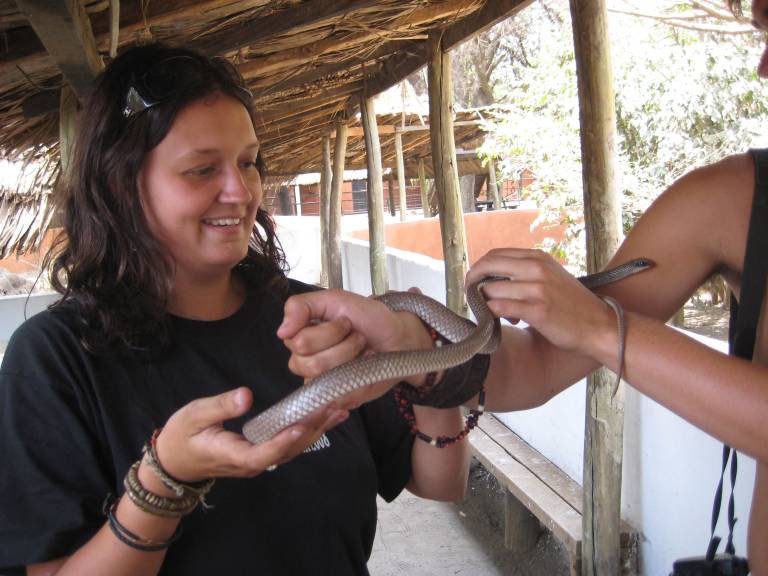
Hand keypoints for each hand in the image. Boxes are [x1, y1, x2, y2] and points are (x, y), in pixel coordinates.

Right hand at [154, 387, 348, 481]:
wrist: (175, 462)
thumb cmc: (182, 436)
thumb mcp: (194, 415)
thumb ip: (220, 406)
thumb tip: (246, 395)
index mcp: (232, 455)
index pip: (261, 454)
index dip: (282, 442)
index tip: (300, 426)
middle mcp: (250, 463)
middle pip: (286, 452)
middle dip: (312, 431)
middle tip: (334, 408)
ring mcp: (257, 461)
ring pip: (292, 450)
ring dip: (316, 431)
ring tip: (338, 411)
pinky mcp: (262, 454)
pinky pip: (288, 446)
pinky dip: (308, 431)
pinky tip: (324, 417)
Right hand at [278, 288, 435, 407]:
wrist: (400, 337)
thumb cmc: (369, 318)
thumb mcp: (336, 299)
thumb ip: (302, 306)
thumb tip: (281, 331)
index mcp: (300, 337)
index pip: (297, 342)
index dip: (327, 331)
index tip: (345, 321)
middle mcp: (306, 362)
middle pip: (309, 363)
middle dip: (342, 343)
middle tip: (356, 335)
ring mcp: (322, 383)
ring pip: (325, 377)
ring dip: (351, 356)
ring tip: (362, 348)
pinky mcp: (340, 398)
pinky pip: (339, 396)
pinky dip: (359, 377)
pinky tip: (365, 367)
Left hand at [466, 248, 616, 356]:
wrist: (600, 326)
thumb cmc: (572, 305)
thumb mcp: (551, 276)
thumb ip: (525, 272)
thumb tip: (490, 278)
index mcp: (538, 257)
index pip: (494, 254)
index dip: (478, 269)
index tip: (475, 283)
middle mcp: (536, 268)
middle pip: (487, 266)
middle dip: (472, 282)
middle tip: (472, 297)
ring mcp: (537, 288)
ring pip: (490, 290)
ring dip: (487, 304)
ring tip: (503, 313)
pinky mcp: (537, 310)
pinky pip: (499, 308)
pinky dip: (494, 315)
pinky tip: (510, 320)